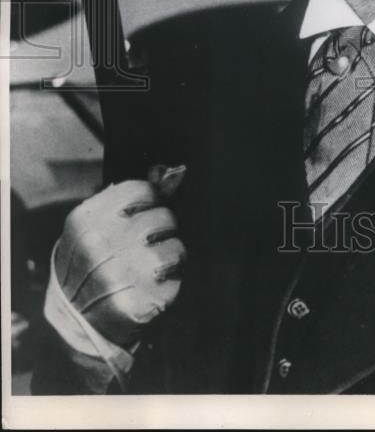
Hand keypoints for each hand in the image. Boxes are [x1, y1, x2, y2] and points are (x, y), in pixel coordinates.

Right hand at [54, 170, 185, 346]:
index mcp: (87, 220)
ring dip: (170, 255)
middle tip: (146, 246)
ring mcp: (123, 275)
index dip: (152, 200)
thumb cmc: (91, 262)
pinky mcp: (142, 302)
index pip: (144, 190)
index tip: (145, 213)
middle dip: (163, 229)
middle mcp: (102, 245)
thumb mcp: (99, 224)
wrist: (76, 323)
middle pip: (164, 216)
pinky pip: (178, 276)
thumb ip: (137, 195)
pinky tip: (153, 286)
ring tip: (151, 266)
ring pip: (176, 246)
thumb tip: (175, 171)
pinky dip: (172, 279)